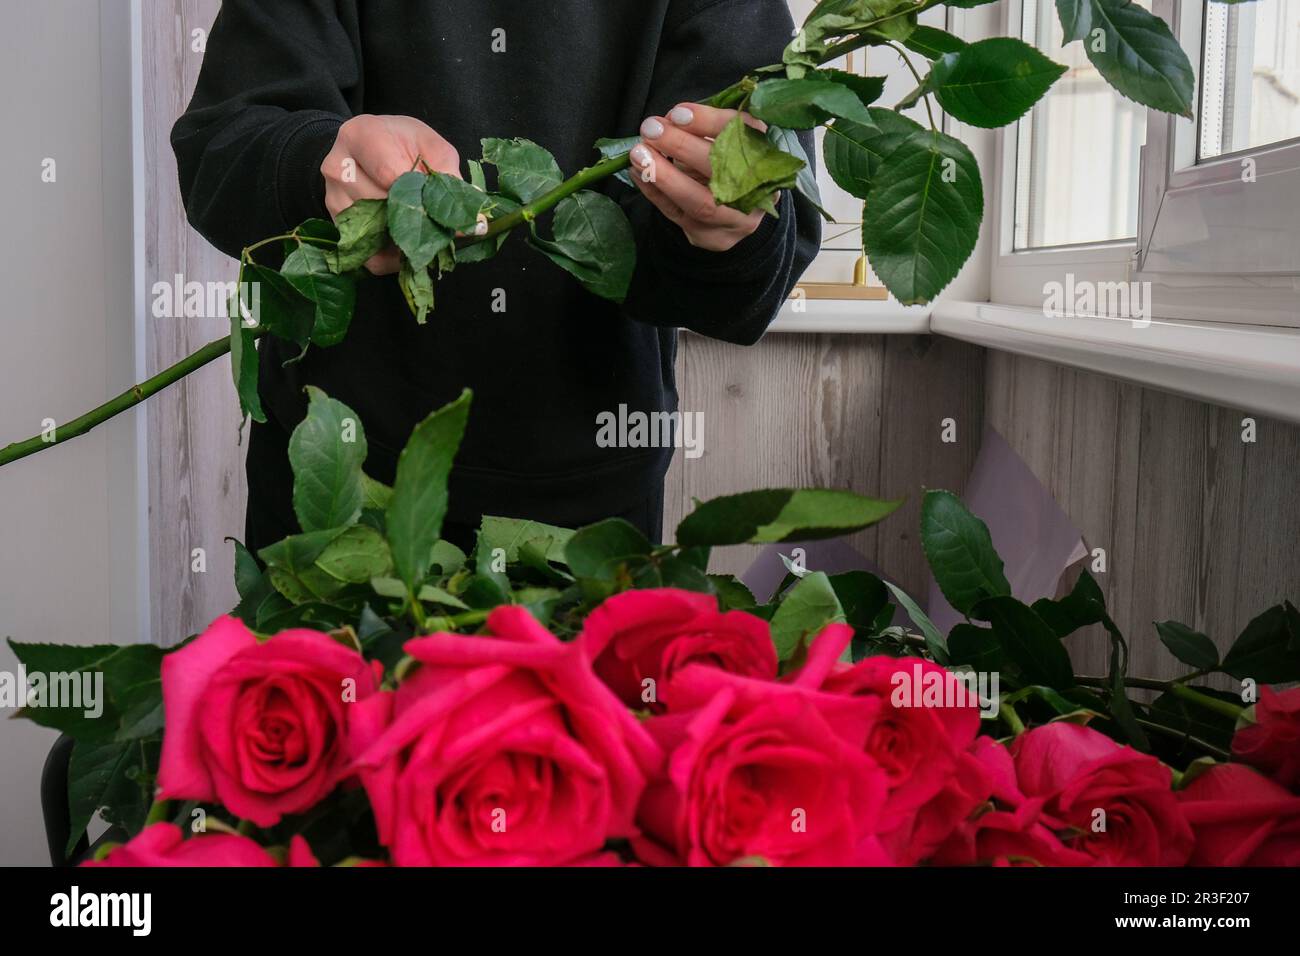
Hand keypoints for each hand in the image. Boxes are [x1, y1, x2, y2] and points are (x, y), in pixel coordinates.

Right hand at [321, 114, 460, 274]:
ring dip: (409, 238)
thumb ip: (449, 175)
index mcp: (360, 136)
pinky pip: (372, 257)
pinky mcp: (339, 228)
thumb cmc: (401, 143)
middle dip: (419, 219)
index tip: (453, 216)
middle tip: (441, 222)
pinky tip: (409, 243)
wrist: (366, 149)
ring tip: (426, 228)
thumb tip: (473, 222)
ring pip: (380, 234)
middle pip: (385, 207)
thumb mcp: (430, 145)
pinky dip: (397, 257)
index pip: (391, 174)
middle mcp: (338, 167)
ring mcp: (333, 199)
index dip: (425, 198)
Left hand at [629, 103, 767, 252]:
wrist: (742, 212)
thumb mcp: (729, 139)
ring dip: (665, 176)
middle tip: (652, 128)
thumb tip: (670, 120)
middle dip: (682, 147)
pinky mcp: (712, 237)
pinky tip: (638, 172)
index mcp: (769, 157)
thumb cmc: (731, 164)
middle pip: (723, 172)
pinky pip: (678, 215)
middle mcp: (758, 192)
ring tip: (639, 154)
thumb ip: (706, 128)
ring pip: (700, 203)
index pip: (744, 136)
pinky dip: (654, 192)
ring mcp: (736, 220)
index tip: (678, 113)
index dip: (710, 123)